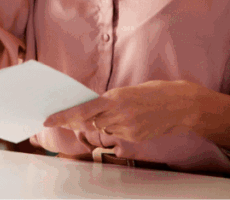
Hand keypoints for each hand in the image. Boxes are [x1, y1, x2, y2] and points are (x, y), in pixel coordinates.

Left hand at [43, 80, 202, 143]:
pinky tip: (133, 120)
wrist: (181, 104)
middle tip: (69, 118)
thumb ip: (109, 101)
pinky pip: (117, 135)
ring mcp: (127, 128)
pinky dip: (118, 129)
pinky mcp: (135, 138)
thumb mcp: (127, 91)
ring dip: (104, 123)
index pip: (81, 109)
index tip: (47, 120)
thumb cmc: (154, 92)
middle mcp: (119, 114)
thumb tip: (92, 110)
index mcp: (114, 98)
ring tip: (123, 112)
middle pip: (89, 122)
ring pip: (104, 129)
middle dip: (79, 120)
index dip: (63, 116)